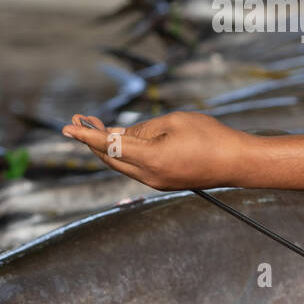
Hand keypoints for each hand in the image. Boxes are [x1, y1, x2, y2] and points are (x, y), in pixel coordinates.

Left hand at [61, 112, 249, 190]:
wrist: (237, 162)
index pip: (108, 145)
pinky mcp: (163, 182)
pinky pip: (135, 167)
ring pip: (121, 164)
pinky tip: (119, 139)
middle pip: (109, 158)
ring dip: (106, 147)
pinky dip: (122, 153)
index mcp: (150, 159)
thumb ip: (144, 127)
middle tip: (77, 122)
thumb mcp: (174, 121)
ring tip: (93, 127)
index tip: (66, 127)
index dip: (85, 135)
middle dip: (91, 140)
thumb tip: (122, 133)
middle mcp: (148, 175)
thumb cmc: (210, 137)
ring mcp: (156, 181)